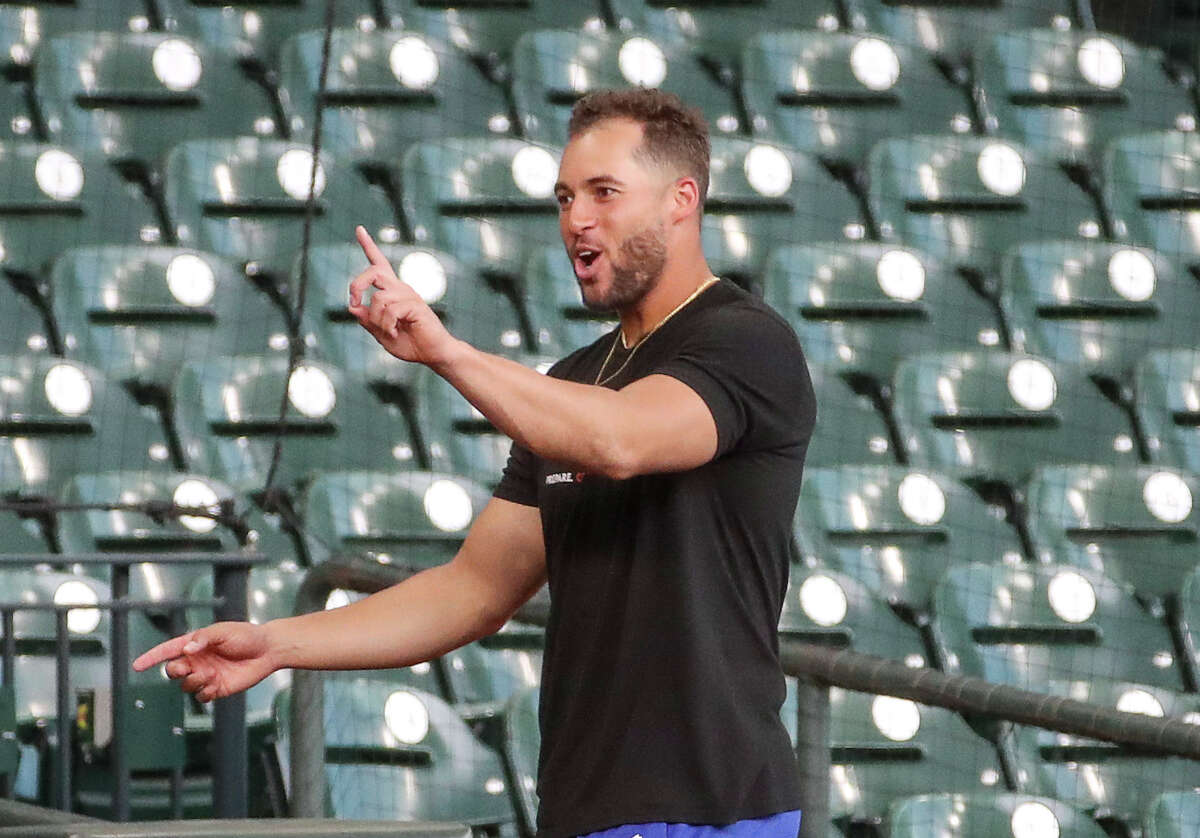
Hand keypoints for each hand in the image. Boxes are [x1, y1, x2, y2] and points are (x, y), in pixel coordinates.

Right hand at [132, 622, 275, 703]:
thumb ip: (203, 638)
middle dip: (175, 671)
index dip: (151, 658)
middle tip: (187, 667)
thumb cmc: (246, 635)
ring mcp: (205, 675)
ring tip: (211, 674)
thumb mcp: (223, 631)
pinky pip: (201, 696)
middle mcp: (197, 661)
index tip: (137, 665)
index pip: (167, 651)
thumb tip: (187, 649)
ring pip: (185, 685)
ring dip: (194, 681)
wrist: (267, 650)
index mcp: (195, 644)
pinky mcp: (216, 688)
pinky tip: (216, 683)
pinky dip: (205, 692)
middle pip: (172, 671)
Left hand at [347, 226, 460, 367]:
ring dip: (377, 320)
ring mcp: (409, 295)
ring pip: (379, 298)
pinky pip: (390, 311)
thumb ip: (368, 321)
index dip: (368, 246)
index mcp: (392, 292)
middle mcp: (400, 288)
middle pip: (373, 271)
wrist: (433, 353)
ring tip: (388, 332)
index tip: (359, 229)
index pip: (379, 264)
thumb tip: (354, 307)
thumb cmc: (410, 344)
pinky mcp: (416, 305)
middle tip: (354, 301)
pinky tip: (395, 332)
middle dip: (357, 284)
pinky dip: (387, 325)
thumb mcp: (381, 333)